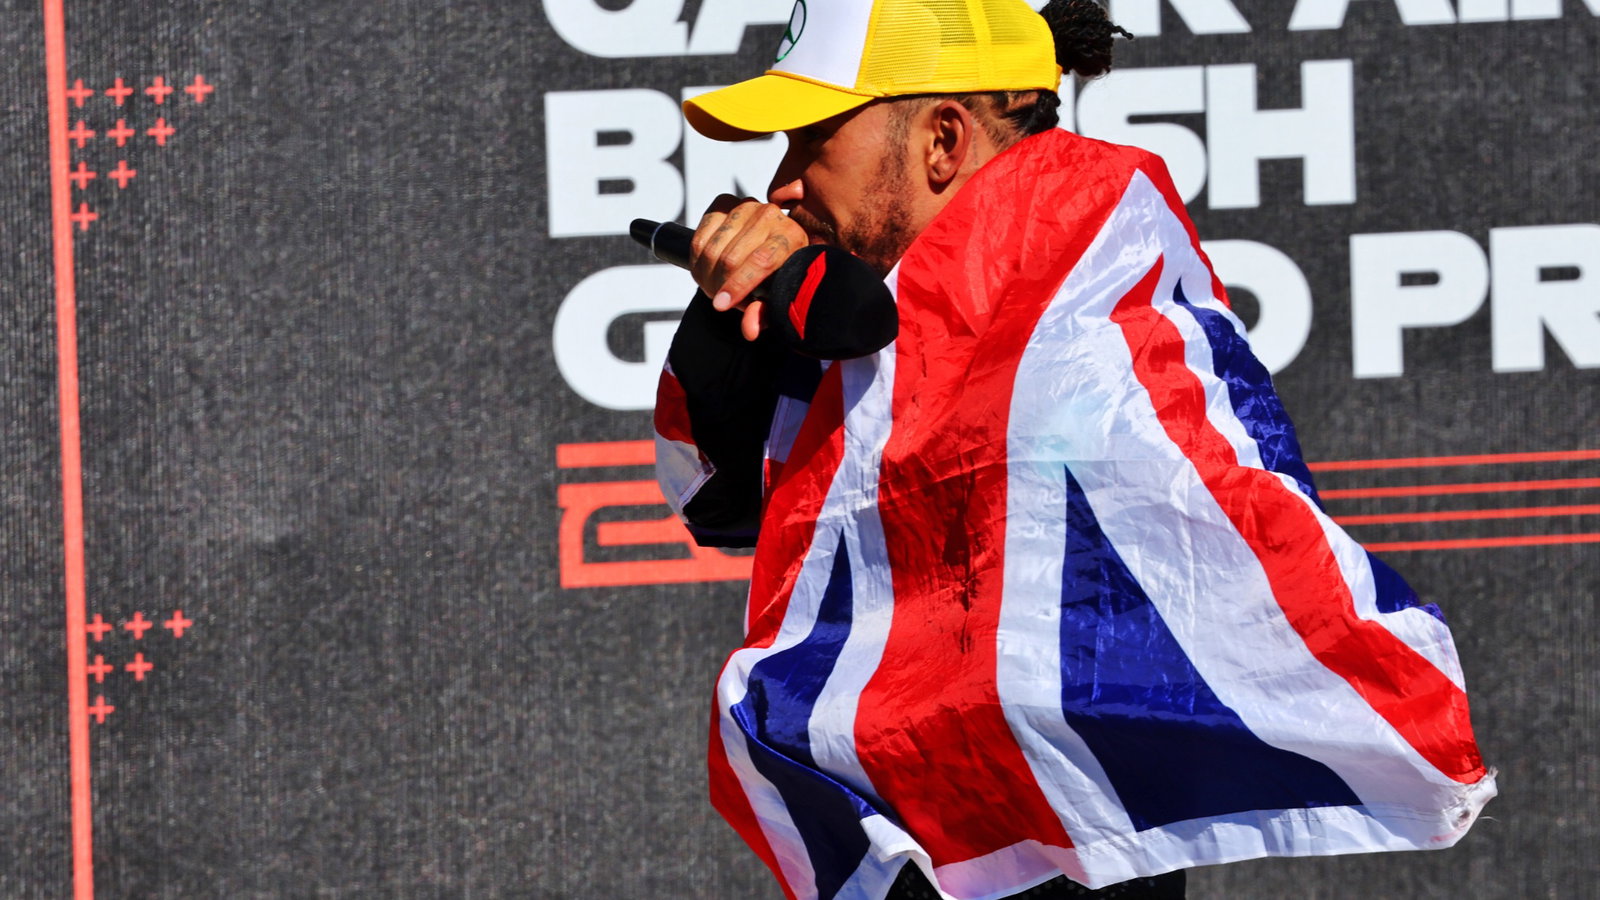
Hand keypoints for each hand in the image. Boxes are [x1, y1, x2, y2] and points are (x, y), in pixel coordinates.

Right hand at [690, 195, 807, 340]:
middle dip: (720, 287)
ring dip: (706, 277)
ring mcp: (745, 206)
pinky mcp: (724, 204)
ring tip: (716, 289)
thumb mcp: (779, 296)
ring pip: (710, 250)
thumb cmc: (781, 273)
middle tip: (724, 301)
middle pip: (730, 259)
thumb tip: (749, 330)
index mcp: (792, 236)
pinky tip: (707, 272)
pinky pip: (698, 238)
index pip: (760, 261)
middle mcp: (769, 215)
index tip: (722, 305)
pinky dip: (697, 261)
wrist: (776, 245)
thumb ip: (765, 313)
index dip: (737, 286)